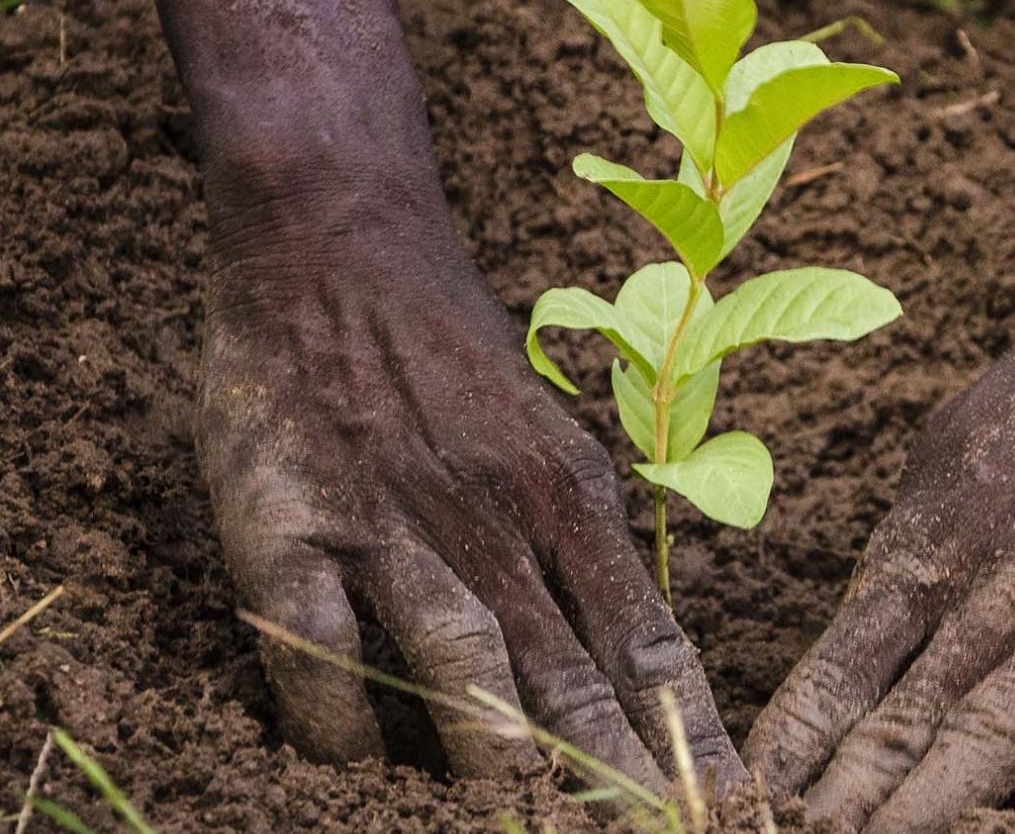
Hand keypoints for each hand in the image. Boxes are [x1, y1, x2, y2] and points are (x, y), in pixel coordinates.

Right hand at [197, 169, 744, 788]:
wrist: (338, 240)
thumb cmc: (451, 356)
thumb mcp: (550, 439)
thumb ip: (585, 549)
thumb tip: (639, 676)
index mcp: (569, 496)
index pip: (647, 641)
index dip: (687, 736)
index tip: (729, 805)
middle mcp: (492, 513)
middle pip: (567, 664)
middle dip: (612, 767)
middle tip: (654, 829)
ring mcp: (388, 516)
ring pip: (458, 650)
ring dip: (497, 744)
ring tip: (527, 815)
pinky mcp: (285, 517)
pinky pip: (315, 637)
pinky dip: (337, 712)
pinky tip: (354, 768)